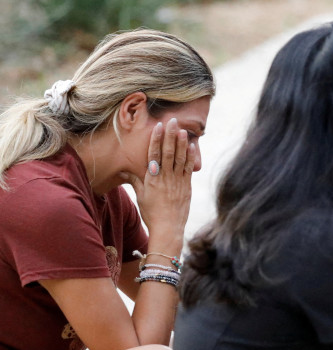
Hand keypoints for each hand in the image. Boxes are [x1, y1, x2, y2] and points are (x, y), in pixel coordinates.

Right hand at [121, 118, 193, 243]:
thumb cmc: (151, 213)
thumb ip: (134, 180)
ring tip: (183, 130)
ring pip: (179, 159)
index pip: (153, 155)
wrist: (168, 228)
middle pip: (168, 153)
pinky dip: (190, 157)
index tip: (158, 127)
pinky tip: (192, 146)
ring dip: (181, 143)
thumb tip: (123, 169)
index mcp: (152, 179)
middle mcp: (165, 178)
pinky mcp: (187, 186)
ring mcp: (178, 182)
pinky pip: (189, 169)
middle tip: (173, 121)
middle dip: (170, 136)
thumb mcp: (141, 196)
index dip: (156, 140)